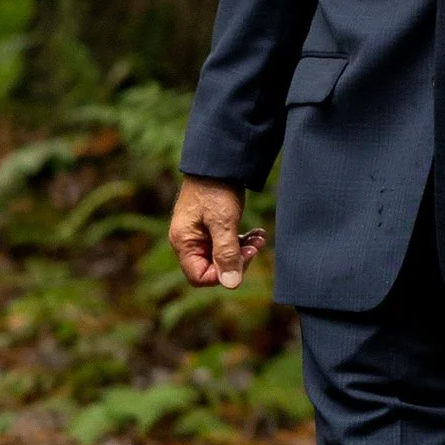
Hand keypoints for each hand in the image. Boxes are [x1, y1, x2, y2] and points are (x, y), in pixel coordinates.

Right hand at [169, 176, 268, 292]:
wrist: (219, 160)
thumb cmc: (216, 190)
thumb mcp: (223, 223)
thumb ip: (226, 254)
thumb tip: (231, 284)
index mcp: (184, 242)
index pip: (199, 276)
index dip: (222, 274)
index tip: (242, 258)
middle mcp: (189, 241)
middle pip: (212, 268)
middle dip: (237, 260)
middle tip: (255, 247)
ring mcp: (200, 234)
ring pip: (222, 255)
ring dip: (243, 250)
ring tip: (260, 239)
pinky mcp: (211, 226)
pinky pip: (226, 243)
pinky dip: (242, 240)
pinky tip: (257, 233)